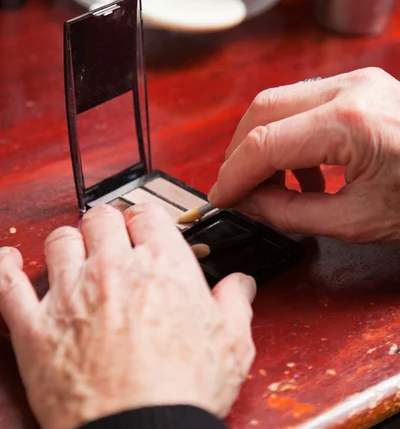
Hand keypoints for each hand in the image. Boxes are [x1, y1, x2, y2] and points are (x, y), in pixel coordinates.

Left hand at [0, 203, 255, 428]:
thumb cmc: (184, 391)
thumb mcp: (232, 344)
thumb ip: (235, 303)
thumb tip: (241, 283)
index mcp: (162, 264)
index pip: (148, 214)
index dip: (146, 219)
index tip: (144, 229)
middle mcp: (114, 267)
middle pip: (101, 218)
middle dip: (108, 224)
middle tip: (111, 240)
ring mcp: (71, 293)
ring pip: (60, 240)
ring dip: (69, 242)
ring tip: (75, 255)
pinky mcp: (35, 327)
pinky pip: (7, 282)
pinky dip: (6, 266)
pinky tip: (10, 260)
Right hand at [209, 67, 399, 243]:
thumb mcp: (360, 221)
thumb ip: (292, 213)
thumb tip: (251, 204)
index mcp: (350, 123)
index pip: (264, 143)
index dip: (234, 175)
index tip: (221, 198)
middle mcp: (350, 89)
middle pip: (263, 109)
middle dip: (242, 152)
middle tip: (239, 190)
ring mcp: (359, 81)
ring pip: (282, 101)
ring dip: (266, 143)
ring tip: (276, 187)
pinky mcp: (364, 85)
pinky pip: (308, 103)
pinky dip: (293, 136)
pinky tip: (307, 172)